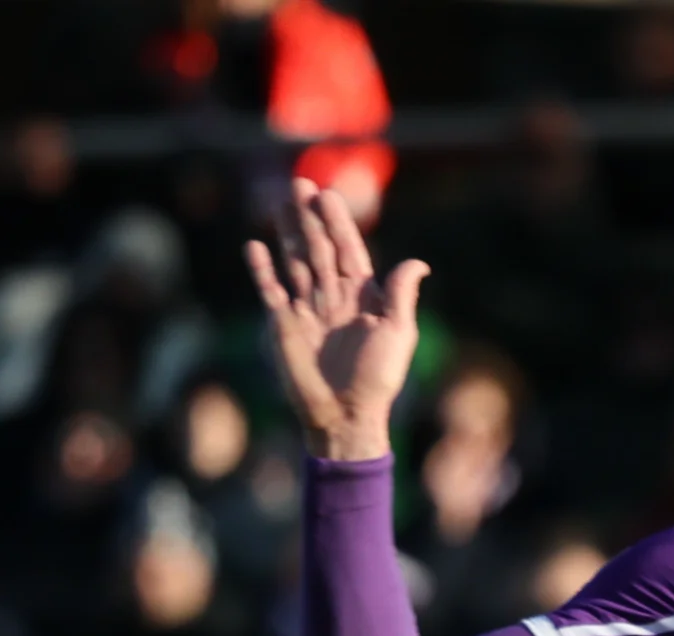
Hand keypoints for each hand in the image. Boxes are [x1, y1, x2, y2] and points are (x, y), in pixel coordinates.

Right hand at [244, 175, 427, 463]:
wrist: (344, 414)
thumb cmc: (376, 378)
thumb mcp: (397, 333)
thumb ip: (400, 295)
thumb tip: (418, 263)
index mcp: (362, 297)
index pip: (348, 250)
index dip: (339, 224)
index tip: (329, 195)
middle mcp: (332, 298)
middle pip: (319, 248)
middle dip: (310, 217)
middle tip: (300, 184)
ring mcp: (306, 309)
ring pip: (295, 261)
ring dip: (288, 233)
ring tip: (280, 202)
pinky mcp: (282, 323)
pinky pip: (270, 289)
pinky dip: (261, 269)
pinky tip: (255, 245)